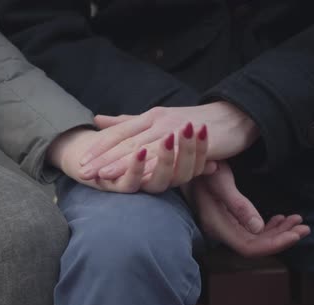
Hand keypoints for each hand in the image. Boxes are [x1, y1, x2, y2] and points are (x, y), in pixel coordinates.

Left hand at [48, 126, 211, 192]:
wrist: (232, 117)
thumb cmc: (193, 122)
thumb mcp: (158, 119)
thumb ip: (128, 122)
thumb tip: (98, 120)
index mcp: (150, 117)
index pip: (119, 132)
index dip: (100, 146)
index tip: (81, 160)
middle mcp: (158, 121)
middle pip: (125, 141)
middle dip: (103, 158)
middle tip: (83, 172)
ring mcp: (172, 130)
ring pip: (142, 149)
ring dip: (121, 164)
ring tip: (102, 176)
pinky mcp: (188, 142)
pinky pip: (167, 156)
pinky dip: (150, 167)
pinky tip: (137, 178)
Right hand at [182, 162, 309, 256]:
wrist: (188, 160)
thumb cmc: (203, 168)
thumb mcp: (221, 183)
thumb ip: (239, 206)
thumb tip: (259, 229)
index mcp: (217, 225)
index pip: (249, 247)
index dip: (274, 245)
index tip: (296, 234)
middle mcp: (220, 229)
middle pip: (254, 245)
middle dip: (281, 238)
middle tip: (305, 227)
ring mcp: (223, 224)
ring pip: (254, 237)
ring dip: (278, 231)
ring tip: (298, 221)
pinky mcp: (227, 217)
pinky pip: (250, 229)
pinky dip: (269, 225)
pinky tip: (281, 218)